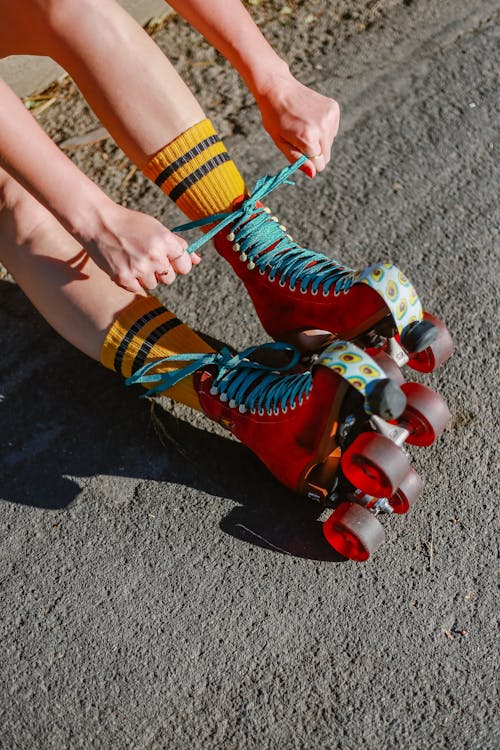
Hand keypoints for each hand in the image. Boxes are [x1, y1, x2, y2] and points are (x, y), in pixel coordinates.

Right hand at [77, 201, 200, 292]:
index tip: (169, 260)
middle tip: (146, 258)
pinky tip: (126, 266)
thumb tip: (198, 260)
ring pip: (154, 285)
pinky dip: (133, 282)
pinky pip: (138, 290)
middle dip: (161, 271)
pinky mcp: (123, 278)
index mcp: (165, 241)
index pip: (185, 265)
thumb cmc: (130, 224)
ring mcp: (138, 268)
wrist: (98, 223)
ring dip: (146, 277)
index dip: (178, 264)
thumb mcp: (157, 228)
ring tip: (134, 260)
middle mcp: (154, 256)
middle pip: (170, 278)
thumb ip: (178, 245)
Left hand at [256, 70, 339, 177]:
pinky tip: (310, 118)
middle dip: (314, 152)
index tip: (298, 150)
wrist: (278, 89)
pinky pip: (332, 130)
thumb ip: (297, 160)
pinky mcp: (334, 108)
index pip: (319, 165)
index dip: (308, 161)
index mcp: (308, 137)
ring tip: (303, 125)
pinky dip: (323, 128)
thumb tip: (313, 173)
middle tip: (299, 137)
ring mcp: (330, 116)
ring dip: (318, 140)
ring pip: (329, 143)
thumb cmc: (274, 118)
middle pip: (326, 156)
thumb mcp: (280, 142)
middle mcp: (322, 127)